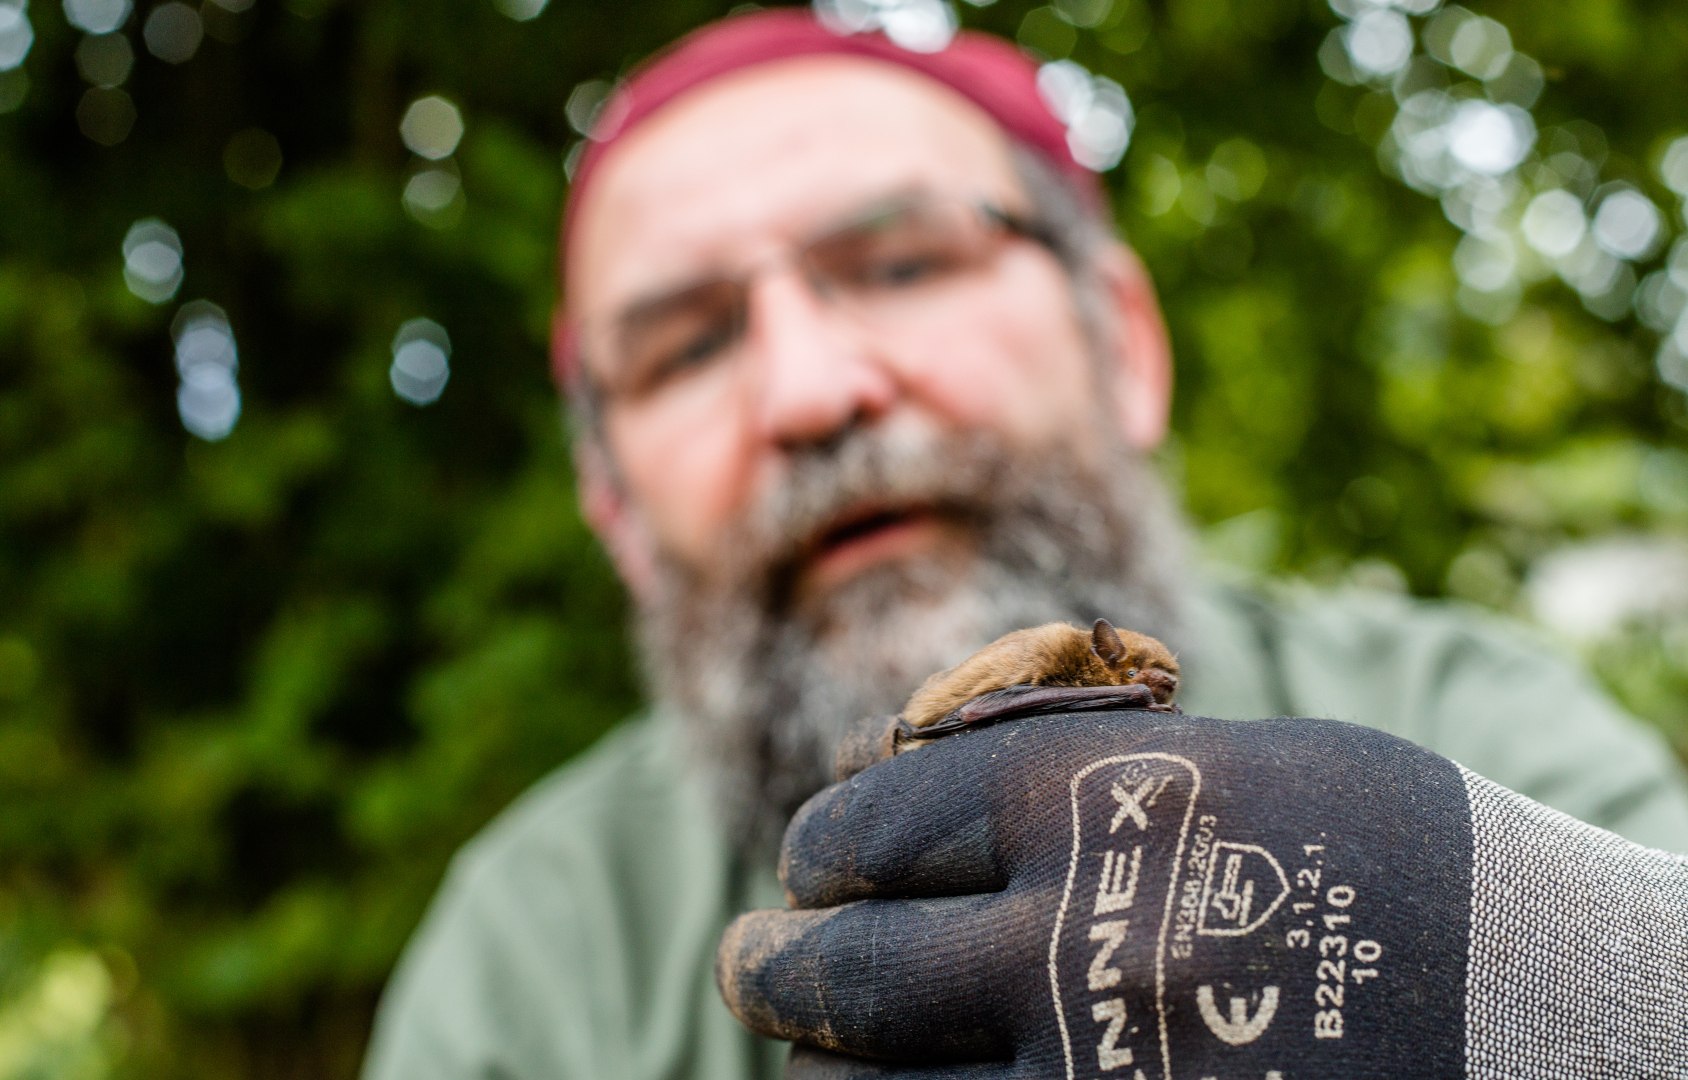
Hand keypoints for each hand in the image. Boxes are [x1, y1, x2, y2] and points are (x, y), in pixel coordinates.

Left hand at [718, 707, 1476, 1077]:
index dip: (823, 847)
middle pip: (851, 974)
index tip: (808, 864)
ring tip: (815, 1051)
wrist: (1572, 1014)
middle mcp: (1087, 944)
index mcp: (1106, 800)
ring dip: (831, 1072)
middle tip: (749, 963)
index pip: (878, 823)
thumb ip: (1072, 772)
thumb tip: (897, 798)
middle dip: (777, 969)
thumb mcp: (1237, 762)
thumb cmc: (1398, 857)